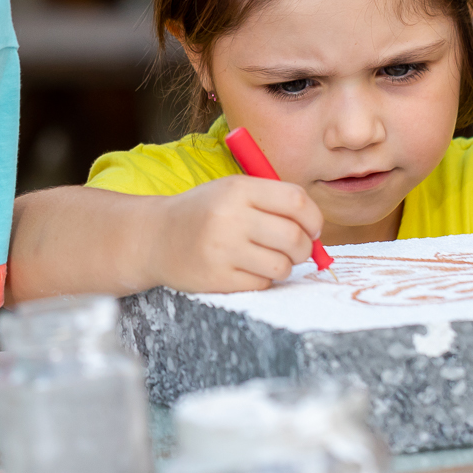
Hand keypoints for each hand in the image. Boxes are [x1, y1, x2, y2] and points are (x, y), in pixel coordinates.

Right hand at [151, 175, 325, 292]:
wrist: (156, 237)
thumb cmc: (205, 214)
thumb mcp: (232, 192)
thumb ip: (273, 203)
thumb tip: (316, 233)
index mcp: (238, 189)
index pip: (297, 201)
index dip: (313, 218)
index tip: (312, 229)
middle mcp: (230, 217)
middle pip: (294, 237)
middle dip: (304, 248)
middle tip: (296, 250)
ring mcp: (222, 250)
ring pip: (282, 265)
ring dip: (284, 266)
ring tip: (269, 259)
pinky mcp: (217, 278)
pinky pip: (262, 283)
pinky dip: (262, 279)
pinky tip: (246, 269)